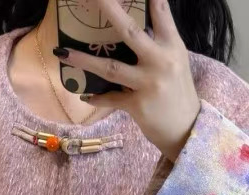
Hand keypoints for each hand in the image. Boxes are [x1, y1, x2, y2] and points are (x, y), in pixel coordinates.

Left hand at [53, 0, 200, 161]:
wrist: (186, 128)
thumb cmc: (177, 91)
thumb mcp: (175, 60)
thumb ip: (158, 41)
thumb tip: (132, 24)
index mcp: (172, 45)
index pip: (161, 11)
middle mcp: (160, 61)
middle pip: (130, 32)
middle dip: (109, 10)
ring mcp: (148, 84)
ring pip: (110, 69)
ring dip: (83, 60)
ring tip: (62, 52)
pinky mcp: (138, 106)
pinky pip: (111, 99)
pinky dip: (97, 97)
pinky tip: (85, 94)